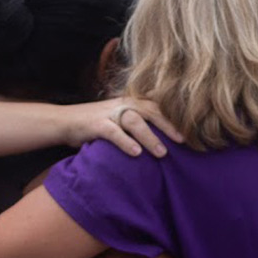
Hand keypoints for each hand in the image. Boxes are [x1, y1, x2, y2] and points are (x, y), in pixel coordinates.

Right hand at [60, 98, 183, 158]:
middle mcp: (123, 104)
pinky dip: (125, 142)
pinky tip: (136, 153)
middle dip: (169, 125)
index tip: (192, 131)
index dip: (175, 117)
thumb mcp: (121, 120)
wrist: (65, 122)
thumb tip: (165, 139)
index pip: (158, 106)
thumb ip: (140, 124)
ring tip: (162, 154)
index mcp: (132, 102)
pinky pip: (113, 132)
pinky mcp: (96, 124)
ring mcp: (109, 113)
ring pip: (134, 121)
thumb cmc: (98, 125)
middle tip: (184, 141)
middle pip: (151, 110)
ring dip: (150, 137)